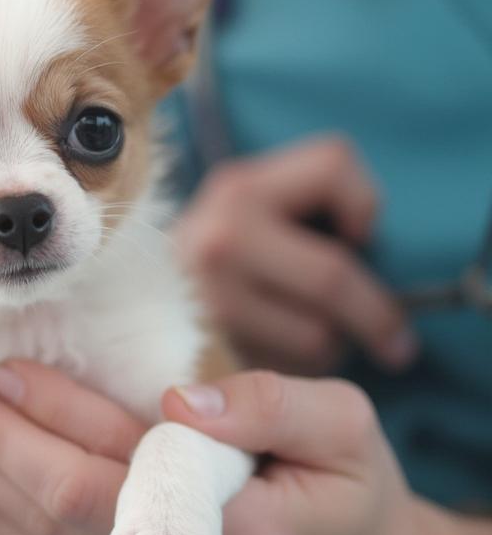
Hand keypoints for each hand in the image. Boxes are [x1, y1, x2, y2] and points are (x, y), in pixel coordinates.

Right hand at [174, 136, 417, 374]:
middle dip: (374, 313)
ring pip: (315, 332)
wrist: (140, 320)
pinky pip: (283, 369)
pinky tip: (279, 361)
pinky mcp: (202, 347)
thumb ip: (308, 225)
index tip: (362, 239)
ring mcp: (205, 293)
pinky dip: (295, 371)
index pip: (334, 163)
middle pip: (333, 274)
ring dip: (329, 347)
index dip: (363, 202)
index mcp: (238, 186)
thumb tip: (379, 258)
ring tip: (313, 345)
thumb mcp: (259, 226)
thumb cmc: (227, 277)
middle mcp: (217, 232)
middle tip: (395, 341)